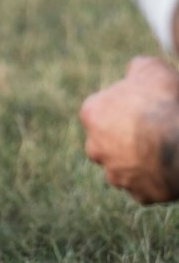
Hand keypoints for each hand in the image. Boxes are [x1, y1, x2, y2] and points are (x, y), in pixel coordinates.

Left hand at [79, 57, 178, 203]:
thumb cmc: (164, 102)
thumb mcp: (151, 69)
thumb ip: (137, 68)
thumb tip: (135, 69)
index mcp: (92, 114)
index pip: (103, 109)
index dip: (126, 106)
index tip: (145, 105)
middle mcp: (95, 147)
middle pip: (109, 141)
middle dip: (127, 136)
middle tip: (156, 130)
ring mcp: (117, 174)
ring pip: (126, 166)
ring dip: (141, 160)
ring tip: (166, 150)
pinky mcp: (140, 194)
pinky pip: (147, 187)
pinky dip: (158, 180)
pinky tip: (173, 169)